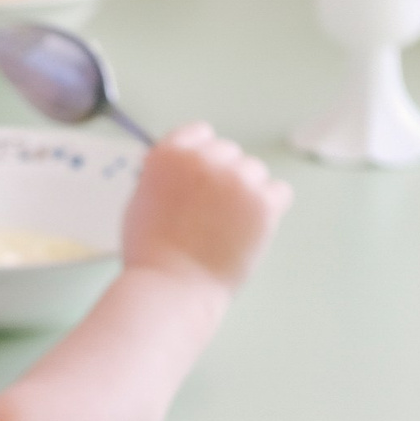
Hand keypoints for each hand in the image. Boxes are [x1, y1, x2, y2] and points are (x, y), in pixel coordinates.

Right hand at [119, 123, 291, 292]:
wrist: (172, 287)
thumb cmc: (149, 252)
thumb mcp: (141, 198)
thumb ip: (164, 175)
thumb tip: (184, 169)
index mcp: (171, 153)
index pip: (201, 133)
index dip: (201, 158)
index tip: (199, 181)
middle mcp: (206, 157)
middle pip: (230, 153)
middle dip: (224, 178)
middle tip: (212, 213)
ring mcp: (238, 179)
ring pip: (255, 172)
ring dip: (247, 193)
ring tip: (229, 226)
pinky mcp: (264, 202)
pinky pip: (279, 192)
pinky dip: (269, 208)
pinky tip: (250, 229)